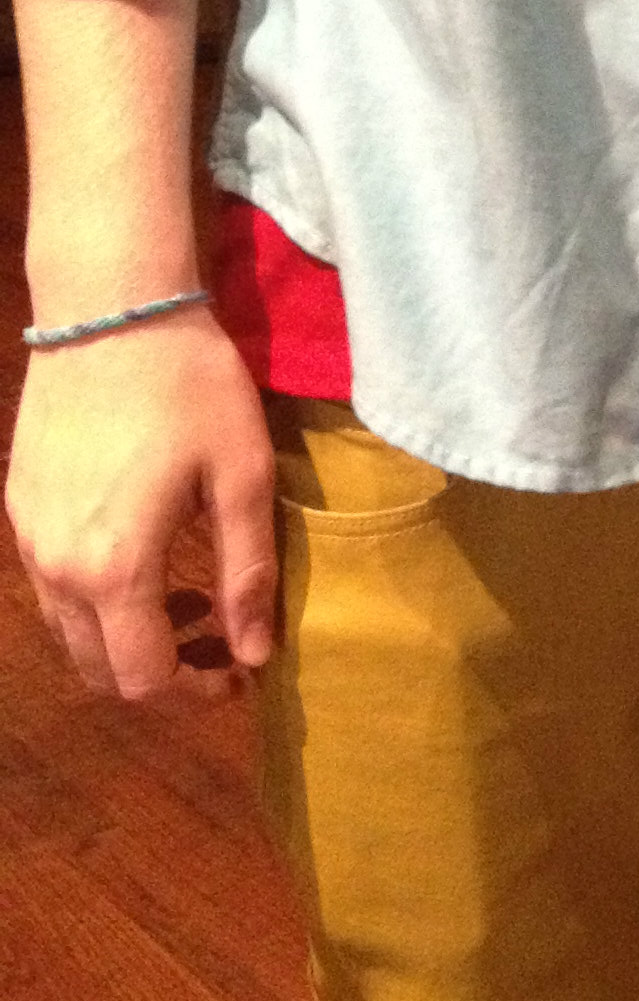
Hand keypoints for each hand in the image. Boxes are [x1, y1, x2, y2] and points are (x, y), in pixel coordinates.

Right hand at [6, 307, 277, 700]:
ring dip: (120, 640)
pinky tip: (134, 559)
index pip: (144, 677)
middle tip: (213, 643)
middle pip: (98, 670)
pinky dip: (91, 601)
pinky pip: (50, 588)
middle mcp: (58, 572)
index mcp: (116, 570)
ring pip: (68, 634)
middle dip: (157, 675)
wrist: (111, 310)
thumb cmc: (190, 387)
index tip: (235, 670)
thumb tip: (253, 656)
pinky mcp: (18, 510)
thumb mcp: (241, 474)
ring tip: (180, 601)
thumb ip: (247, 571)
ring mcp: (29, 542)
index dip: (193, 690)